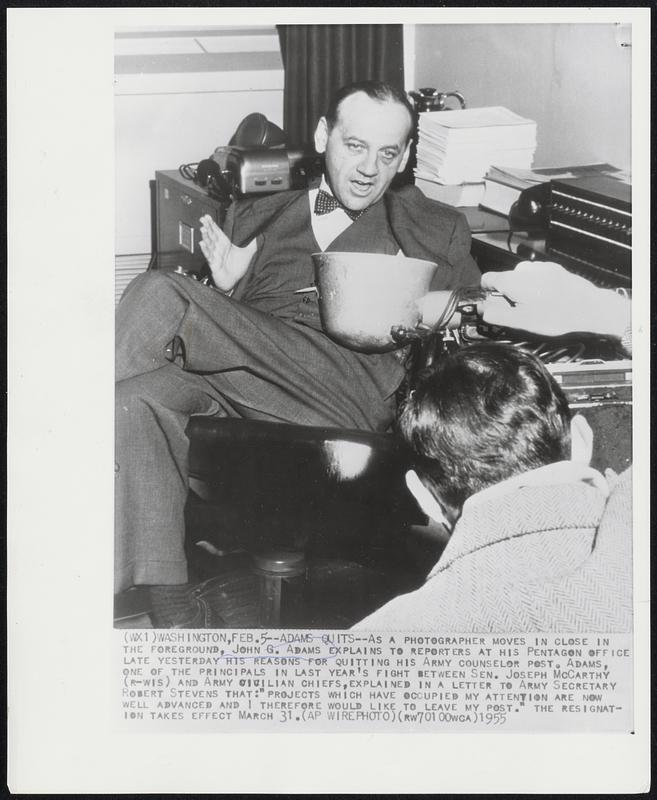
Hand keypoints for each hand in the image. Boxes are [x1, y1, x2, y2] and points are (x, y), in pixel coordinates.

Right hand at [199, 215, 256, 292]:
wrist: (233, 281)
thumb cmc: (237, 268)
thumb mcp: (247, 253)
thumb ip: (252, 244)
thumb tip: (259, 235)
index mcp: (225, 244)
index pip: (218, 232)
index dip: (213, 224)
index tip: (208, 217)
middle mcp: (219, 249)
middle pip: (212, 236)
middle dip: (207, 227)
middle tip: (203, 219)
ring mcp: (215, 256)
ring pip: (209, 245)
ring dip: (205, 237)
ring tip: (203, 229)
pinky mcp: (214, 264)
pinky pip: (209, 256)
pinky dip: (205, 250)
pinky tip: (202, 243)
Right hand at [478, 261, 629, 338]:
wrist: (588, 307)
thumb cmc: (556, 315)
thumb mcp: (520, 321)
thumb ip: (496, 314)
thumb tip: (482, 310)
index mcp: (512, 280)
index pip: (486, 280)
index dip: (486, 294)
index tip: (493, 305)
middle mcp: (524, 269)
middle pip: (505, 280)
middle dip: (507, 295)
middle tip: (518, 313)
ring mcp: (541, 267)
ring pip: (521, 279)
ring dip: (523, 291)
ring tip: (535, 307)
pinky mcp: (554, 270)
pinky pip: (537, 277)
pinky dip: (537, 287)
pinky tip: (547, 300)